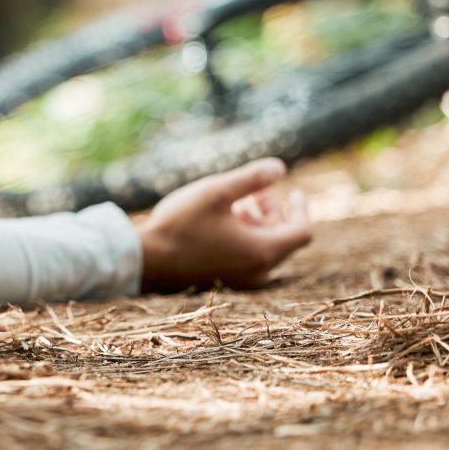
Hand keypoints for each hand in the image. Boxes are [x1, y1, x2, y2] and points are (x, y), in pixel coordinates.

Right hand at [135, 158, 311, 292]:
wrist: (146, 260)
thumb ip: (251, 178)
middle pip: (283, 239)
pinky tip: (223, 223)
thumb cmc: (181, 224)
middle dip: (275, 212)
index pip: (301, 231)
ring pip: (265, 250)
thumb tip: (279, 168)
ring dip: (260, 225)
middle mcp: (257, 272)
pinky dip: (247, 239)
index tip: (294, 191)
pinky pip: (249, 259)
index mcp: (262, 251)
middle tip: (255, 192)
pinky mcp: (224, 282)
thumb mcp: (217, 191)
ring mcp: (241, 281)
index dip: (301, 208)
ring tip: (238, 205)